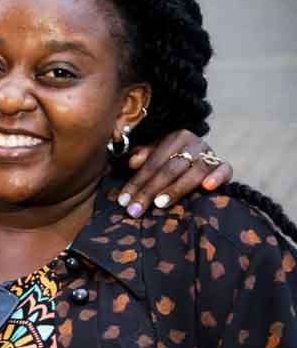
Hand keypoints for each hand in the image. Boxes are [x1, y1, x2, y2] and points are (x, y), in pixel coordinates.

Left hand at [117, 129, 231, 217]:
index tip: (123, 201)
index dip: (136, 182)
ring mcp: (210, 154)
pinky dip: (217, 177)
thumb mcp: (154, 156)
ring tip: (160, 203)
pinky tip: (207, 188)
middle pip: (170, 169)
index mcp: (175, 138)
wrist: (199, 161)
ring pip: (193, 171)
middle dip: (150, 191)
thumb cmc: (170, 161)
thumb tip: (133, 163)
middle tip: (135, 209)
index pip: (152, 163)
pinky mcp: (224, 166)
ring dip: (176, 188)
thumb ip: (142, 157)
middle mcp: (194, 143)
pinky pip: (225, 169)